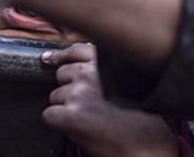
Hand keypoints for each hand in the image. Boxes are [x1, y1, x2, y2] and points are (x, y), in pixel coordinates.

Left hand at [42, 43, 178, 156]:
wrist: (143, 144)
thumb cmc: (142, 119)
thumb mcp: (129, 84)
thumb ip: (106, 70)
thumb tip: (75, 62)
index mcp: (108, 63)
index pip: (79, 50)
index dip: (65, 55)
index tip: (52, 59)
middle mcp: (90, 74)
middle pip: (62, 73)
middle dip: (68, 86)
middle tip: (86, 102)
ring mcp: (78, 93)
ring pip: (55, 95)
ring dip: (65, 106)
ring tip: (88, 116)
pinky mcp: (69, 115)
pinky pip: (50, 114)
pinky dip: (58, 122)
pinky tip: (76, 126)